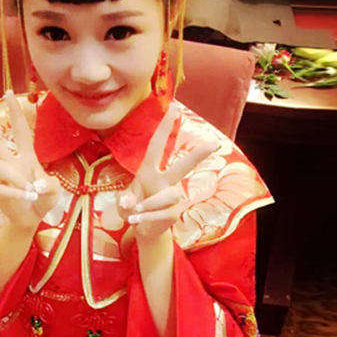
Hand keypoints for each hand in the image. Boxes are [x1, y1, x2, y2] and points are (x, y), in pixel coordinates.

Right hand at [0, 91, 59, 232]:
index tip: (8, 93)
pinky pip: (4, 188)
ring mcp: (3, 178)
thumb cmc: (43, 198)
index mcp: (26, 157)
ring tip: (32, 191)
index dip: (15, 112)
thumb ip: (50, 185)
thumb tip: (36, 185)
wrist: (32, 219)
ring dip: (18, 179)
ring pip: (1, 168)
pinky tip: (28, 197)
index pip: (20, 131)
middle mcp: (12, 164)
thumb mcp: (54, 190)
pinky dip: (18, 193)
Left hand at [119, 104, 216, 242]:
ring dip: (148, 204)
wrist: (142, 230)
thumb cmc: (132, 209)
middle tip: (213, 144)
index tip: (173, 106)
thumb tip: (128, 202)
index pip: (157, 145)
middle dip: (198, 155)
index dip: (165, 126)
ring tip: (133, 212)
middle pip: (183, 166)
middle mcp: (164, 180)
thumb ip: (123, 201)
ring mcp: (172, 196)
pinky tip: (136, 221)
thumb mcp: (122, 204)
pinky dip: (147, 217)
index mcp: (149, 170)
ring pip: (167, 196)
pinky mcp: (175, 211)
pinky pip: (163, 213)